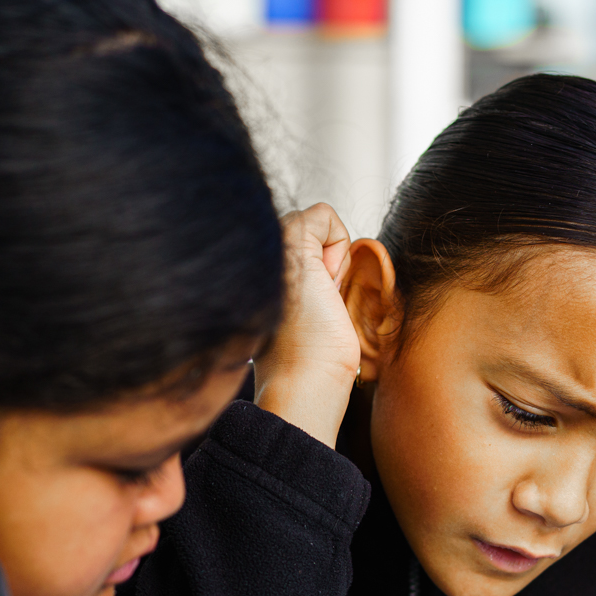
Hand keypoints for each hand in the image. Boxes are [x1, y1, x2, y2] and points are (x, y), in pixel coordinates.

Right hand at [253, 204, 359, 447]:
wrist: (303, 382)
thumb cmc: (311, 359)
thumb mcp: (308, 311)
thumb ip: (310, 280)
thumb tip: (330, 261)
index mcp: (258, 274)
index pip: (299, 241)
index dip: (322, 268)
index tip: (315, 306)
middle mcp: (256, 256)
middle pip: (306, 229)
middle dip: (328, 261)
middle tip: (321, 303)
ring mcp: (267, 246)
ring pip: (313, 222)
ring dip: (333, 259)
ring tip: (323, 297)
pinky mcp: (287, 242)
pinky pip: (323, 212)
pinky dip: (339, 242)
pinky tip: (329, 280)